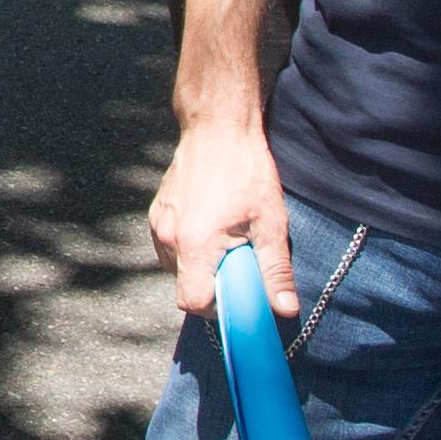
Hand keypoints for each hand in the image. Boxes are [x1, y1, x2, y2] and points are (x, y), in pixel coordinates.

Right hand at [151, 118, 292, 318]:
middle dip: (211, 285)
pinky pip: (169, 248)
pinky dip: (189, 249)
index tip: (236, 295)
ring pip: (176, 267)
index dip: (215, 309)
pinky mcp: (156, 214)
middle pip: (184, 286)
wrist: (218, 129)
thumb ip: (275, 271)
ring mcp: (158, 225)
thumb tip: (284, 310)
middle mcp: (168, 237)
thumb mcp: (270, 223)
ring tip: (225, 242)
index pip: (191, 302)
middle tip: (238, 262)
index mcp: (195, 244)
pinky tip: (211, 228)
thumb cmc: (246, 172)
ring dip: (199, 267)